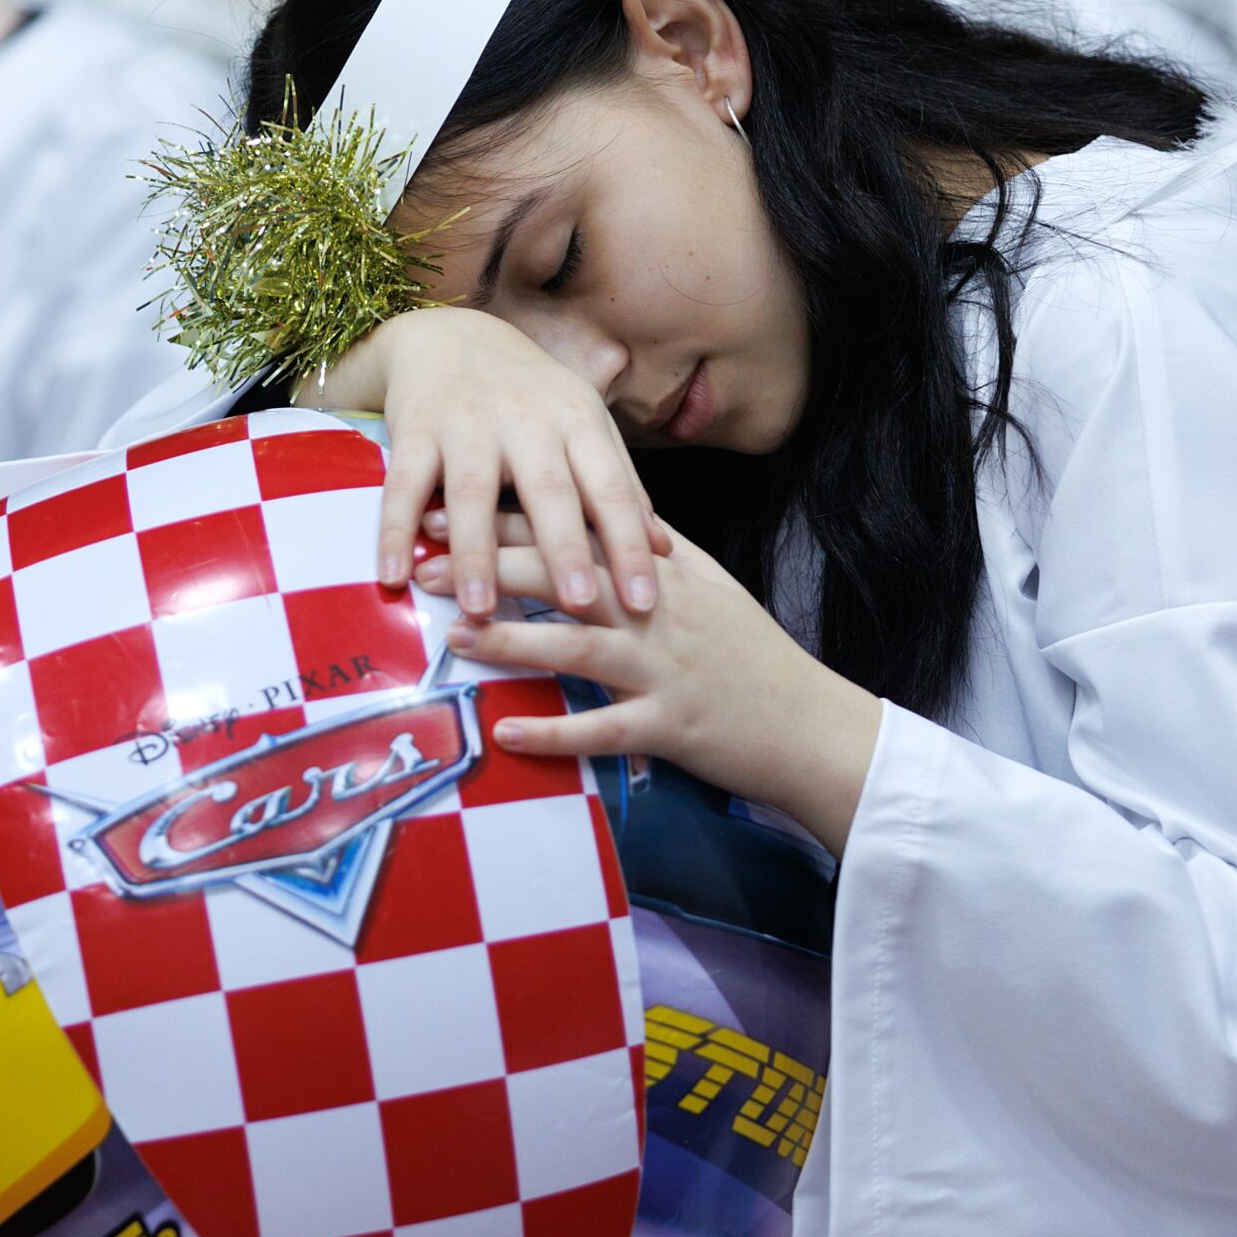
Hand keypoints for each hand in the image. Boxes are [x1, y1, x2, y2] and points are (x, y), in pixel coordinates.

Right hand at [303, 309, 665, 620]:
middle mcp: (526, 421)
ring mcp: (467, 424)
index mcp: (577, 422)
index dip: (629, 546)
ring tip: (480, 610)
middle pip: (548, 491)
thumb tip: (665, 550)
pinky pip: (404, 487)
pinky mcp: (415, 430)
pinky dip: (395, 532)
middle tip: (580, 604)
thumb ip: (620, 486)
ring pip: (473, 494)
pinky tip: (393, 577)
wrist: (449, 337)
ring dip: (475, 554)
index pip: (611, 490)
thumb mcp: (583, 426)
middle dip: (565, 548)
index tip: (645, 603)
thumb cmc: (528, 396)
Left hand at [420, 528, 882, 855]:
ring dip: (511, 640)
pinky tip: (506, 731)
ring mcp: (666, 668)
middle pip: (567, 574)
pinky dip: (554, 732)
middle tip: (424, 561)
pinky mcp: (673, 726)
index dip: (511, 515)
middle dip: (490, 564)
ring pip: (578, 646)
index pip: (578, 529)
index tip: (450, 504)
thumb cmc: (749, 659)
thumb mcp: (703, 591)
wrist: (812, 724)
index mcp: (663, 571)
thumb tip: (592, 521)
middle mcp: (660, 610)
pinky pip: (604, 729)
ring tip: (453, 634)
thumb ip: (646, 556)